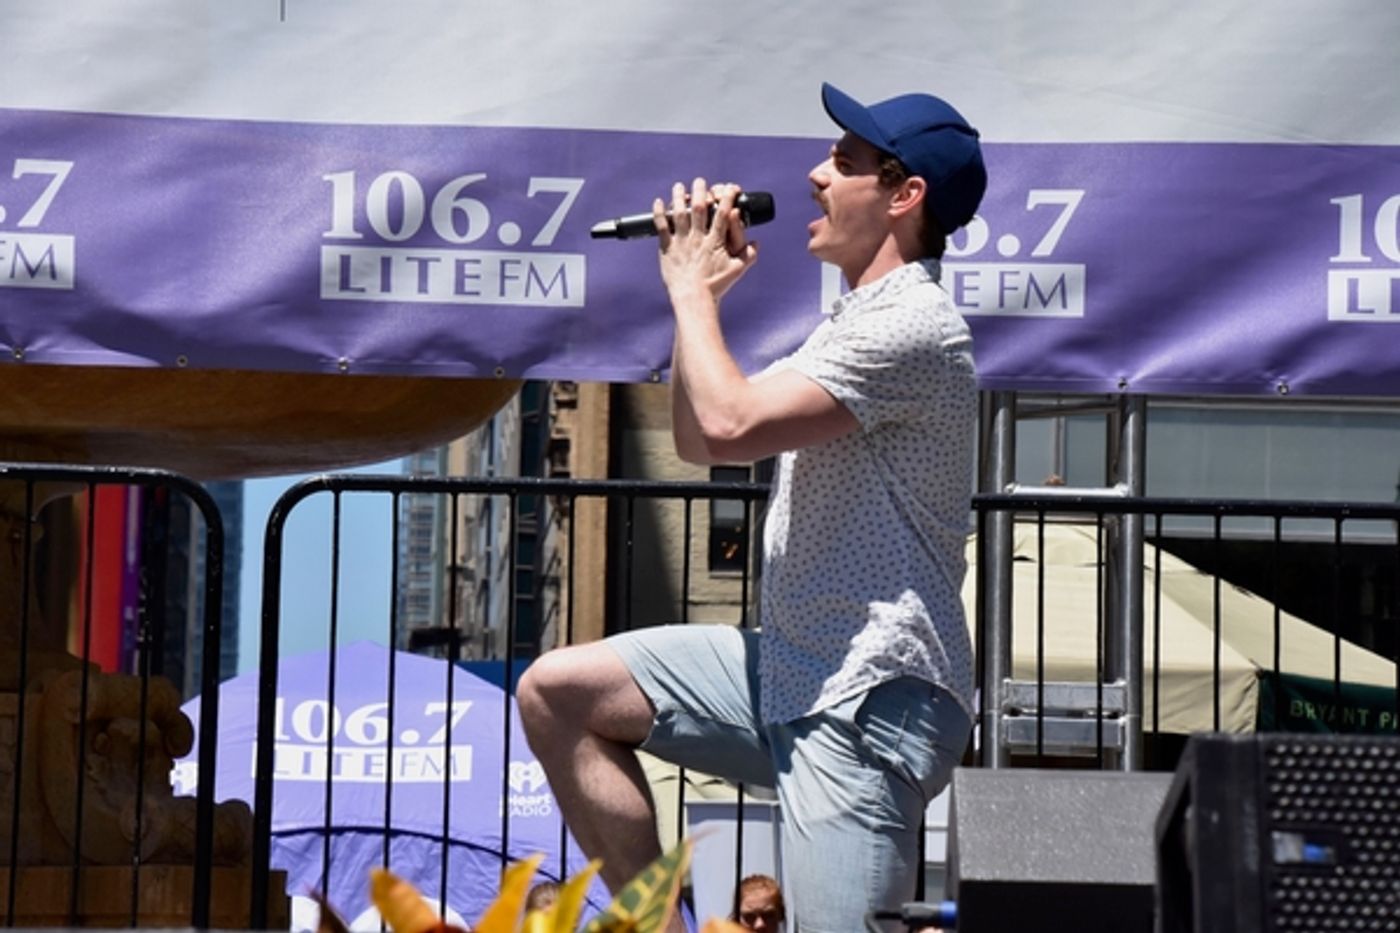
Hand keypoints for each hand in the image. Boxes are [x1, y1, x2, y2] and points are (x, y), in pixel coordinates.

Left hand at [654, 178, 757, 304]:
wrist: (693, 298)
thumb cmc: (715, 286)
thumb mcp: (737, 270)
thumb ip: (749, 255)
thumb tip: (756, 243)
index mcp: (716, 241)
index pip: (723, 213)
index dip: (727, 197)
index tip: (728, 187)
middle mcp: (699, 238)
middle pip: (701, 208)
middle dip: (701, 191)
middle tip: (700, 181)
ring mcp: (682, 242)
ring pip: (680, 213)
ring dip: (680, 197)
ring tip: (680, 186)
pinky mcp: (668, 248)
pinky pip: (662, 226)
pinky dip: (660, 213)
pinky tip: (658, 202)